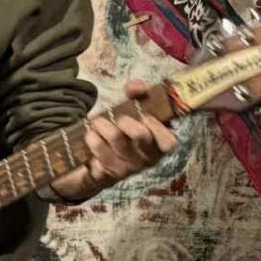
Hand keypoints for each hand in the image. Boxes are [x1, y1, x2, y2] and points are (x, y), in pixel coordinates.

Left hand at [52, 80, 179, 202]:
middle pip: (140, 135)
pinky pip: (98, 151)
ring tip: (97, 124)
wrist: (94, 160)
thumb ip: (136, 94)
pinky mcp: (108, 174)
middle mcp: (146, 159)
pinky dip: (91, 138)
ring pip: (116, 139)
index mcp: (158, 146)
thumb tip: (135, 86)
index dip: (158, 127)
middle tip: (116, 118)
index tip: (145, 117)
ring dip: (101, 126)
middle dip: (124, 120)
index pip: (169, 143)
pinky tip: (91, 137)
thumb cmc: (121, 131)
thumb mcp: (131, 111)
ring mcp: (127, 168)